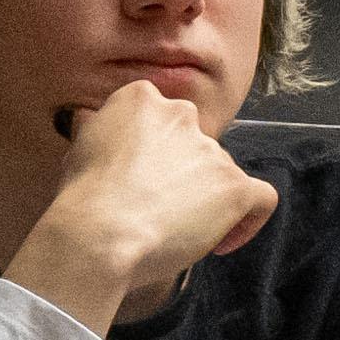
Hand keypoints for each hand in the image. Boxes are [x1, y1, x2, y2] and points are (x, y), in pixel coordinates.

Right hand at [10, 71, 278, 330]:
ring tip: (174, 234)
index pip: (161, 120)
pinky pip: (261, 198)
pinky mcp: (234, 186)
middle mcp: (181, 114)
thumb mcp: (78, 148)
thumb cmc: (82, 199)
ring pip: (222, 173)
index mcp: (141, 99)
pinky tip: (222, 240)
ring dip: (205, 201)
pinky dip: (248, 220)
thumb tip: (91, 121)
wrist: (99, 233)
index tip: (139, 179)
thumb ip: (99, 130)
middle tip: (154, 209)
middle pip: (193, 146)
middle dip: (180, 177)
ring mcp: (212, 150)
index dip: (153, 153)